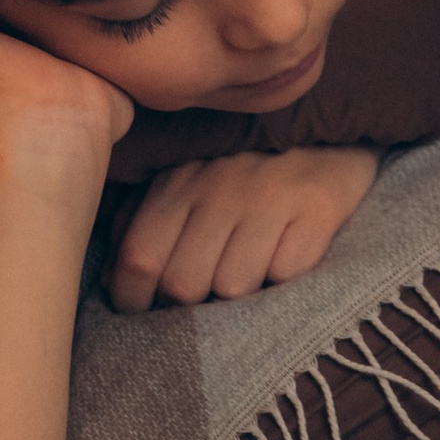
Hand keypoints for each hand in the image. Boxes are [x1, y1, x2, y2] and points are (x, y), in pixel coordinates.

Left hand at [109, 144, 380, 310]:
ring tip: (248, 272)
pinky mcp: (318, 207)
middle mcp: (220, 186)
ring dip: (240, 296)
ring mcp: (270, 196)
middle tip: (204, 296)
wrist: (325, 129)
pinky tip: (284, 255)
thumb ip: (140, 222)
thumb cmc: (240, 170)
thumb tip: (113, 282)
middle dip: (189, 307)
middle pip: (184, 284)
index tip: (143, 310)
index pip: (139, 258)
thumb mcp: (182, 181)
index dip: (133, 299)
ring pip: (234, 287)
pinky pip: (287, 274)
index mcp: (178, 181)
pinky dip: (284, 279)